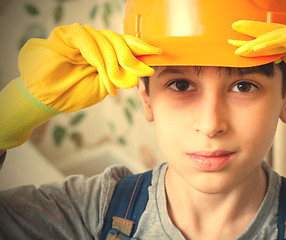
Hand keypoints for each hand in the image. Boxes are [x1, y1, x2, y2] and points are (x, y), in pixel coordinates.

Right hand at [19, 23, 161, 112]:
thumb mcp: (105, 86)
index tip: (156, 53)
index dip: (140, 48)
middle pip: (119, 40)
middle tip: (143, 69)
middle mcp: (94, 42)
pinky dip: (98, 58)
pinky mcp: (67, 35)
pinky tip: (102, 71)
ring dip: (113, 62)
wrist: (49, 100)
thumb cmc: (74, 93)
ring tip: (114, 81)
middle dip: (132, 56)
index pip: (124, 45)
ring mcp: (81, 37)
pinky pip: (88, 40)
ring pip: (106, 40)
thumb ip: (121, 76)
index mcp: (103, 52)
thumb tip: (139, 72)